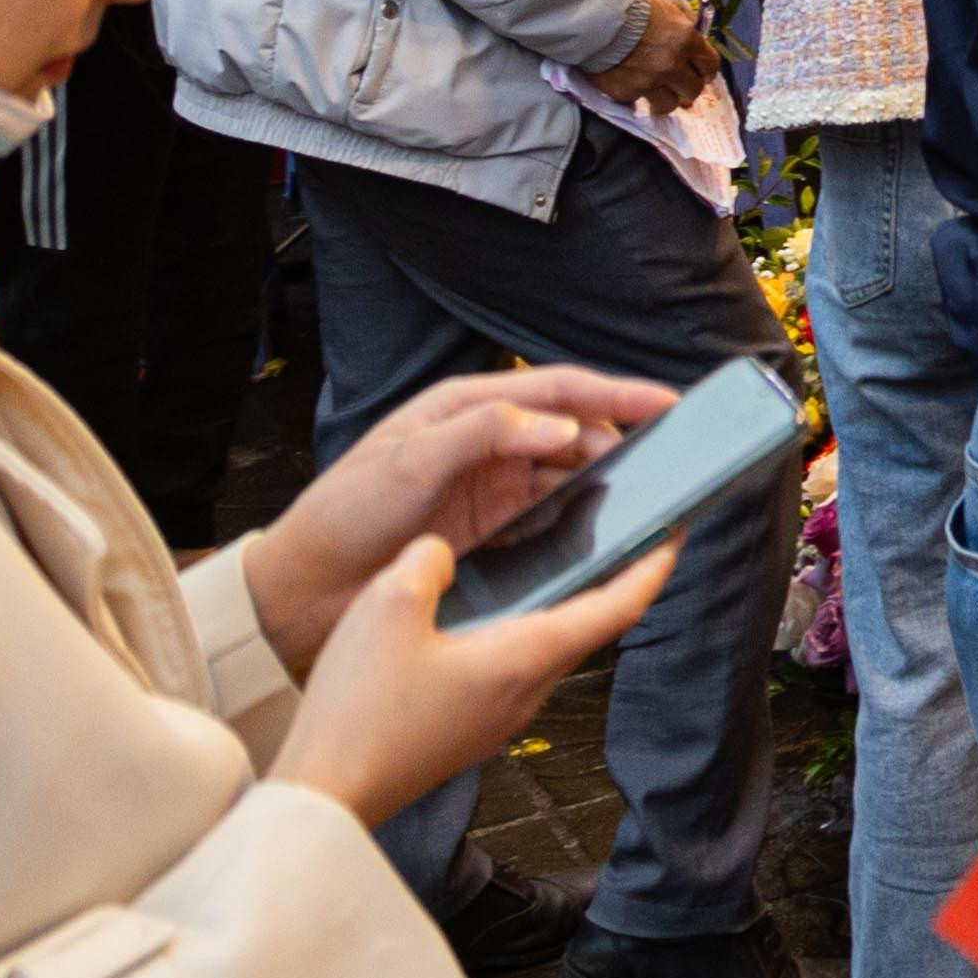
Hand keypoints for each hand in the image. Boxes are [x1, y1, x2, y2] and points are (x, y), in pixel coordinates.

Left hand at [238, 366, 668, 666]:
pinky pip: (548, 523)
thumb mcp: (410, 460)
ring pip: (566, 478)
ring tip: (649, 495)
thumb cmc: (344, 511)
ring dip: (605, 483)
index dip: (615, 393)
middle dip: (623, 438)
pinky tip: (604, 536)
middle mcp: (483, 444)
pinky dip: (580, 524)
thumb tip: (560, 425)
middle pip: (572, 432)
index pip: (556, 390)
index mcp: (464, 408)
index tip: (665, 401)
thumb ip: (484, 433)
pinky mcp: (488, 537)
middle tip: (673, 456)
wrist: (305, 587)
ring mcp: (488, 492)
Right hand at [271, 531, 676, 825]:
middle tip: (621, 527)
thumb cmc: (361, 709)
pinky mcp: (470, 730)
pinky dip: (521, 628)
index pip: (618, 606)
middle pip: (589, 625)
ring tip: (557, 556)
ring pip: (549, 648)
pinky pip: (512, 668)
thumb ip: (430, 561)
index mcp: (524, 657)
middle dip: (613, 576)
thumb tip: (442, 554)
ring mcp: (499, 718)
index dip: (654, 565)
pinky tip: (486, 608)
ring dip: (564, 603)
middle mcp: (525, 692)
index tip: (679, 530)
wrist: (325, 793)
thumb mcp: (390, 603)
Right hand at [590, 0, 719, 115]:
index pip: (710, 67)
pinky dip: (635, 96)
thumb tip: (696, 34)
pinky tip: (629, 85)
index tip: (700, 73)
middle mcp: (672, 65)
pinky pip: (637, 102)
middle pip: (693, 91)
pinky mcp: (626, 93)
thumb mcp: (667, 5)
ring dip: (663, 99)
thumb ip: (685, 21)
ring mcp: (649, 83)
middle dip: (687, 88)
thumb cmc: (633, 5)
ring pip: (668, 106)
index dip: (705, 71)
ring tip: (654, 91)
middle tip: (678, 85)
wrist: (595, 16)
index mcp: (687, 41)